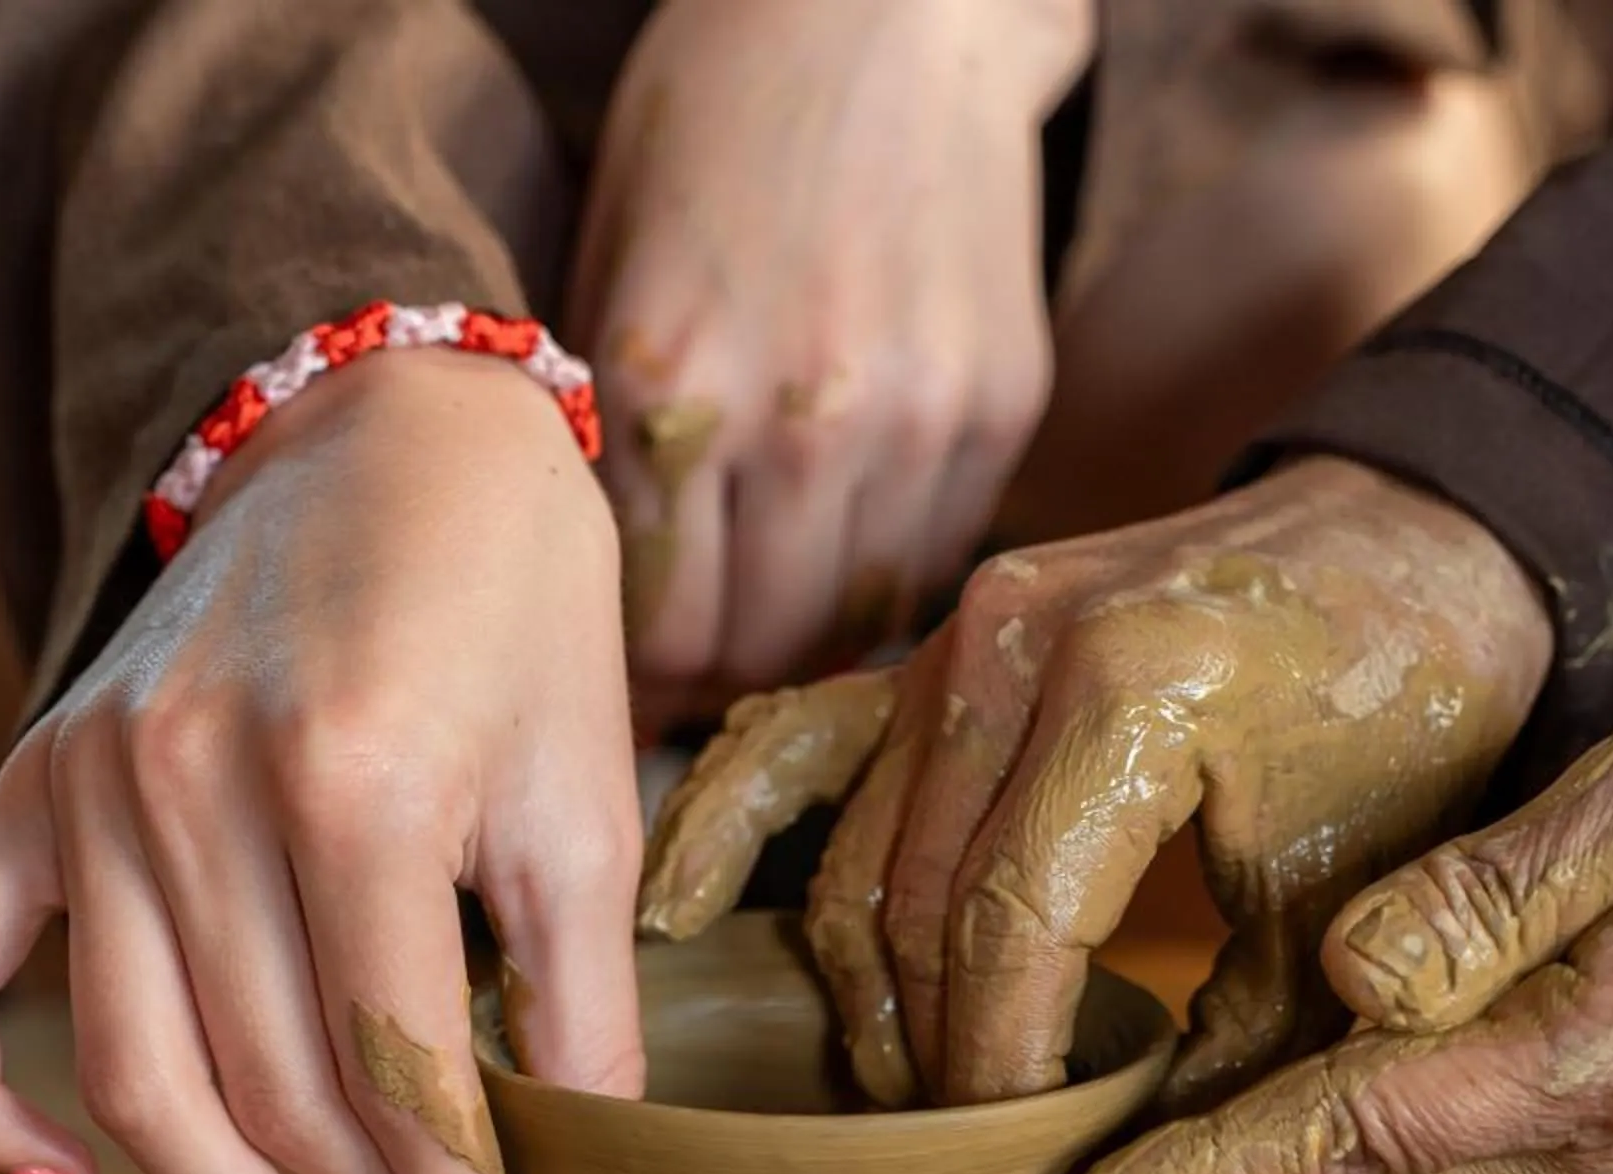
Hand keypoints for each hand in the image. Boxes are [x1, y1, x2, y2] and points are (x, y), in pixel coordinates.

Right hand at [0, 350, 643, 1173]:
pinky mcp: (27, 781)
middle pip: (264, 1094)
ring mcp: (86, 783)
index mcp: (352, 782)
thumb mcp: (583, 800)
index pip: (395, 1071)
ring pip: (134, 1076)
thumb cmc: (513, 611)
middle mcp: (191, 785)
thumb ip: (577, 1001)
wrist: (389, 429)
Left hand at [574, 0, 1090, 723]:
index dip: (641, 670)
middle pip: (756, 650)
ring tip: (781, 595)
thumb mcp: (611, 273)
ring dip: (811, 634)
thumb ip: (615, 443)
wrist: (884, 12)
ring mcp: (915, 421)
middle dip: (722, 669)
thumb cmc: (715, 125)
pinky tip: (857, 528)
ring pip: (855, 626)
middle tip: (709, 648)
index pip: (655, 627)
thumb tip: (629, 614)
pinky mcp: (1001, 408)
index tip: (638, 670)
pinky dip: (891, 572)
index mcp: (665, 386)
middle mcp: (796, 423)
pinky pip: (936, 559)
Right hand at [641, 457, 1553, 1113]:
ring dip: (858, 990)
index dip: (988, 1073)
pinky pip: (802, 741)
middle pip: (906, 905)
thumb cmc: (1403, 712)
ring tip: (887, 1096)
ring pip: (851, 853)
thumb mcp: (1341, 898)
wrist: (1420, 542)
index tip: (1004, 1168)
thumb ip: (1242, 1055)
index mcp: (1122, 696)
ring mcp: (959, 631)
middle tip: (952, 1161)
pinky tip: (673, 915)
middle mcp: (1010, 644)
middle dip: (923, 1054)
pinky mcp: (940, 636)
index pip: (998, 932)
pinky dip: (732, 830)